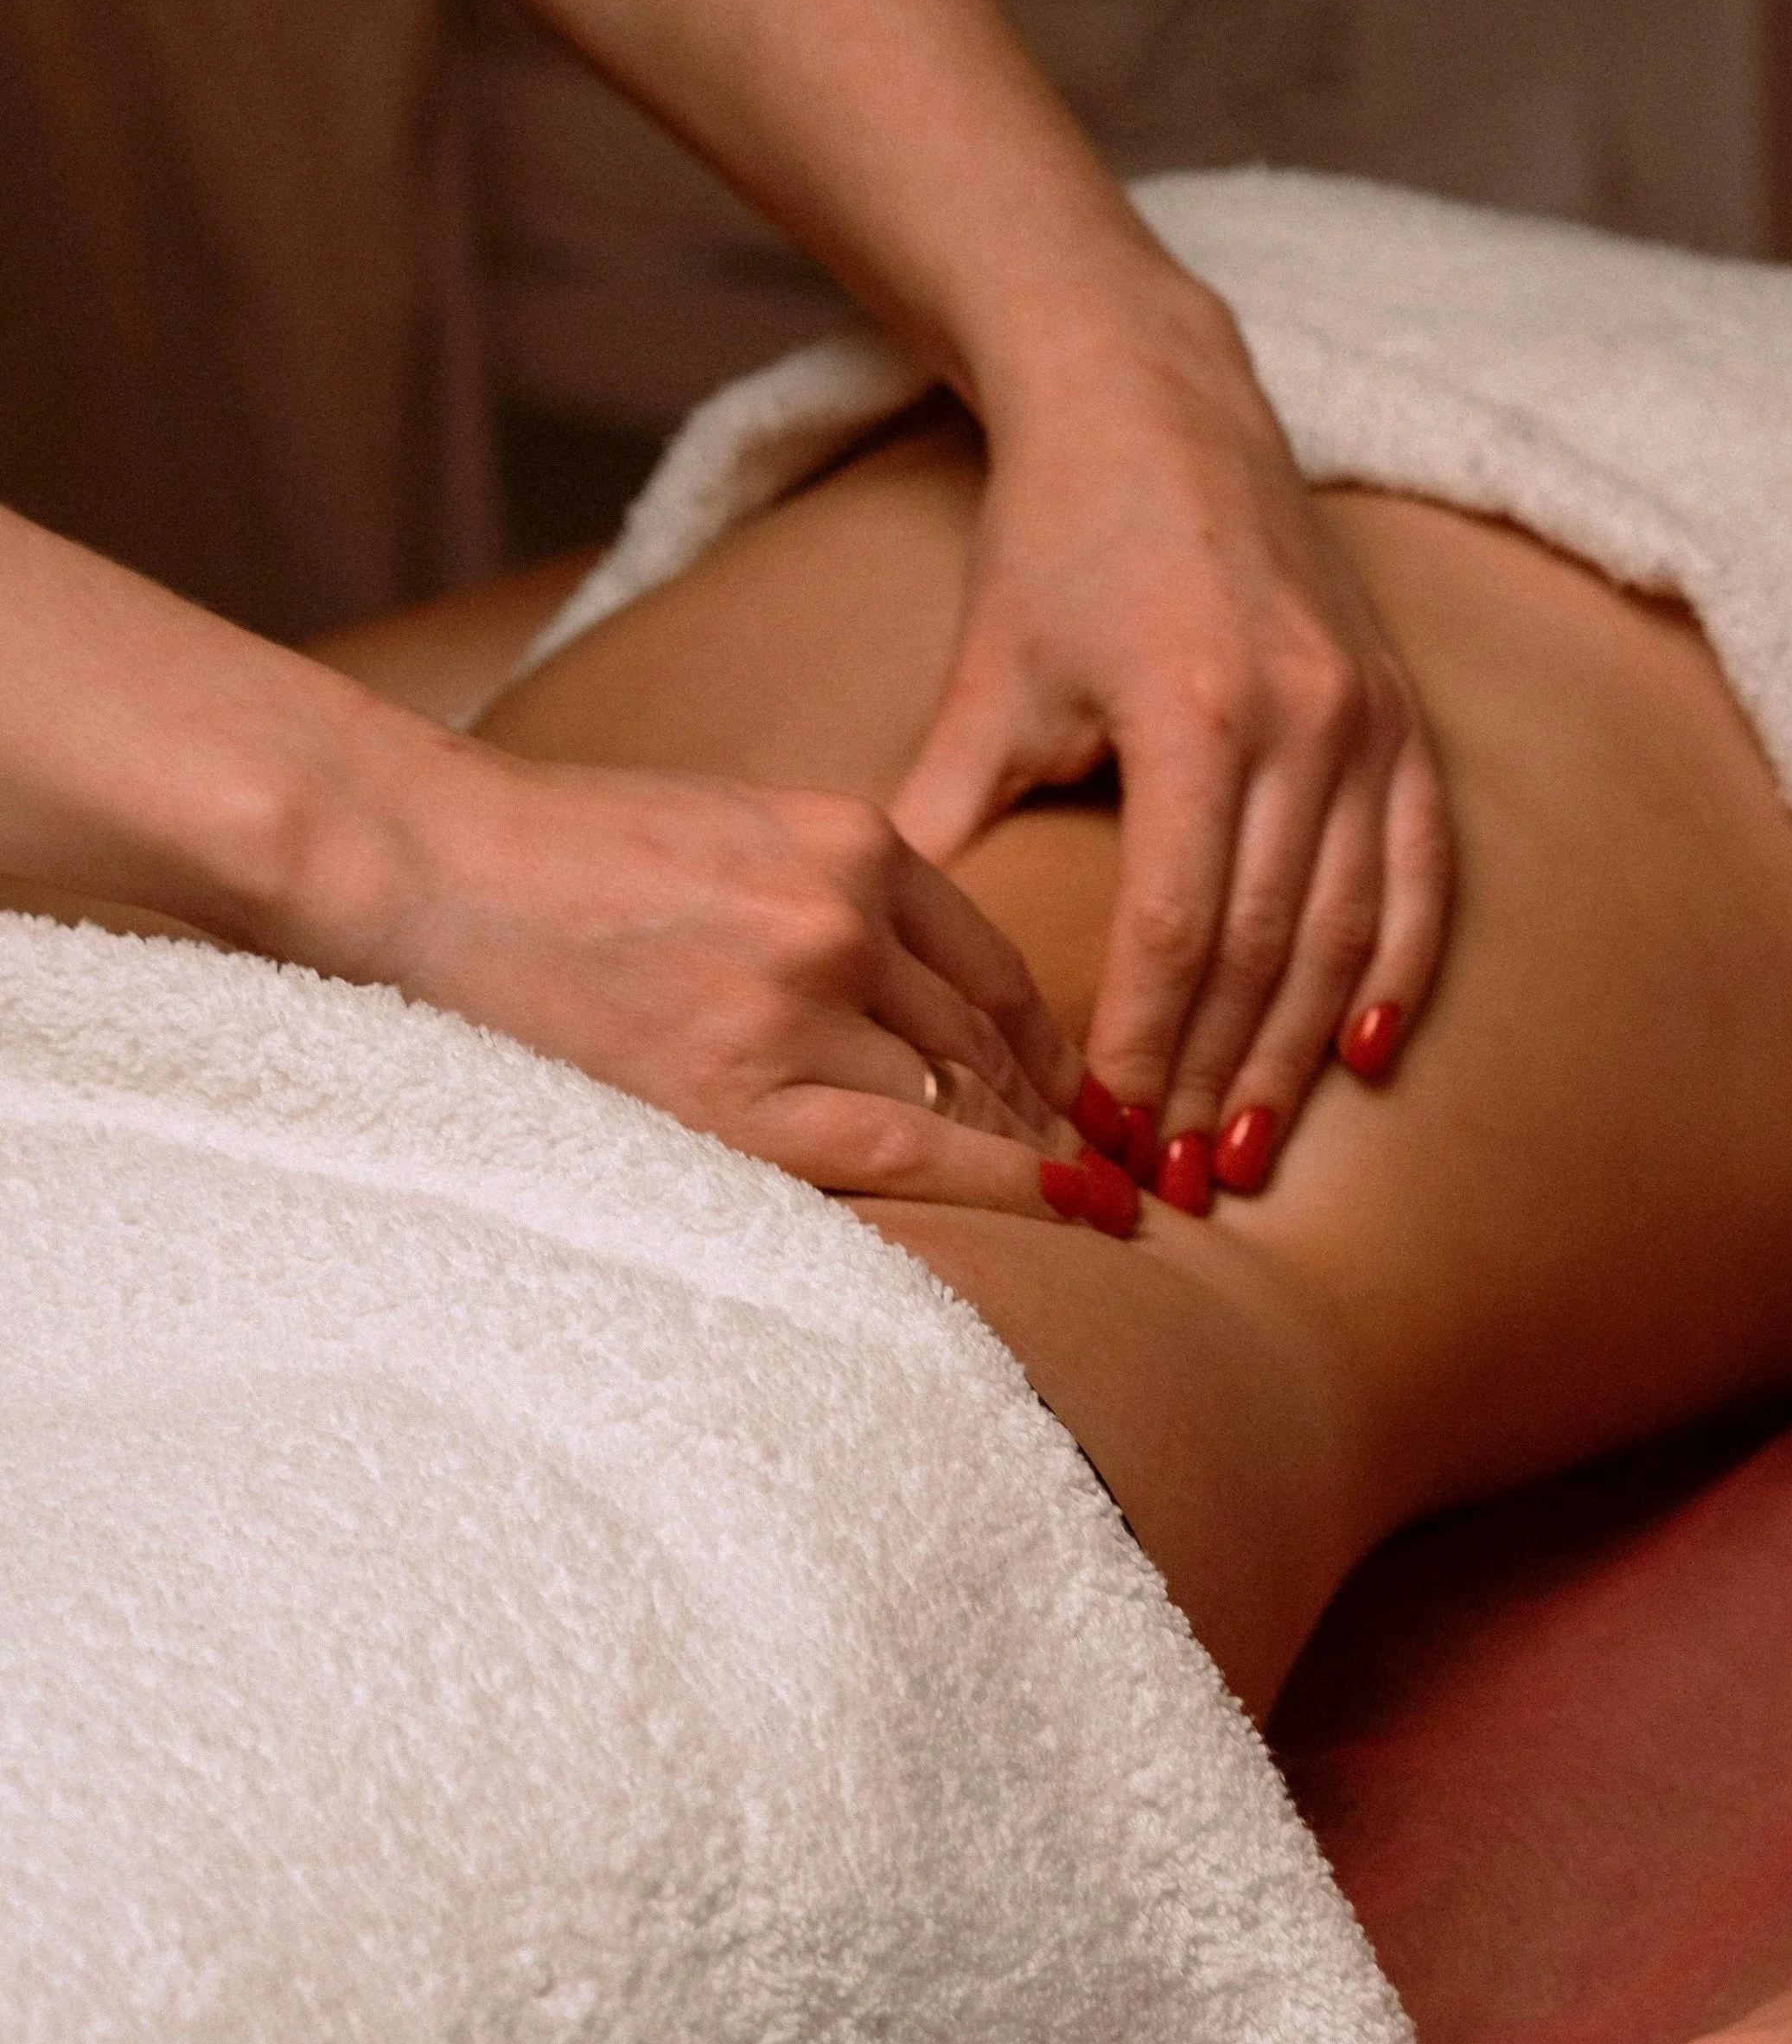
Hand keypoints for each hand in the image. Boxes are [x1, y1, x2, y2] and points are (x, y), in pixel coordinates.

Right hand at [313, 726, 1120, 1216]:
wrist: (427, 861)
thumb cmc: (559, 855)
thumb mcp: (733, 834)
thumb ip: (829, 899)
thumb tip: (915, 1004)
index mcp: (850, 839)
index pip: (989, 964)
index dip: (1048, 1043)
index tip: (1079, 1095)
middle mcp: (844, 913)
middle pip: (989, 1037)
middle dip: (1056, 1113)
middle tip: (1111, 1171)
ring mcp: (797, 1000)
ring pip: (961, 1096)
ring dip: (1029, 1156)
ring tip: (1083, 1206)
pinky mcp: (738, 1087)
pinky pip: (909, 1152)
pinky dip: (998, 1185)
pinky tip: (1061, 1209)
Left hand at [893, 295, 1448, 1198]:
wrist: (1158, 402)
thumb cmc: (1055, 540)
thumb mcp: (990, 676)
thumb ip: (951, 812)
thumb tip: (891, 952)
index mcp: (1195, 710)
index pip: (1176, 926)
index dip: (1143, 1044)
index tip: (1102, 1132)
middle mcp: (1303, 716)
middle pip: (1264, 947)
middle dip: (1213, 1077)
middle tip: (1172, 1184)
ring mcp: (1367, 713)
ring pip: (1342, 926)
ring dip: (1295, 1053)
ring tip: (1245, 1153)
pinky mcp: (1402, 710)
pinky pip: (1421, 869)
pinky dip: (1398, 967)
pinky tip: (1367, 1057)